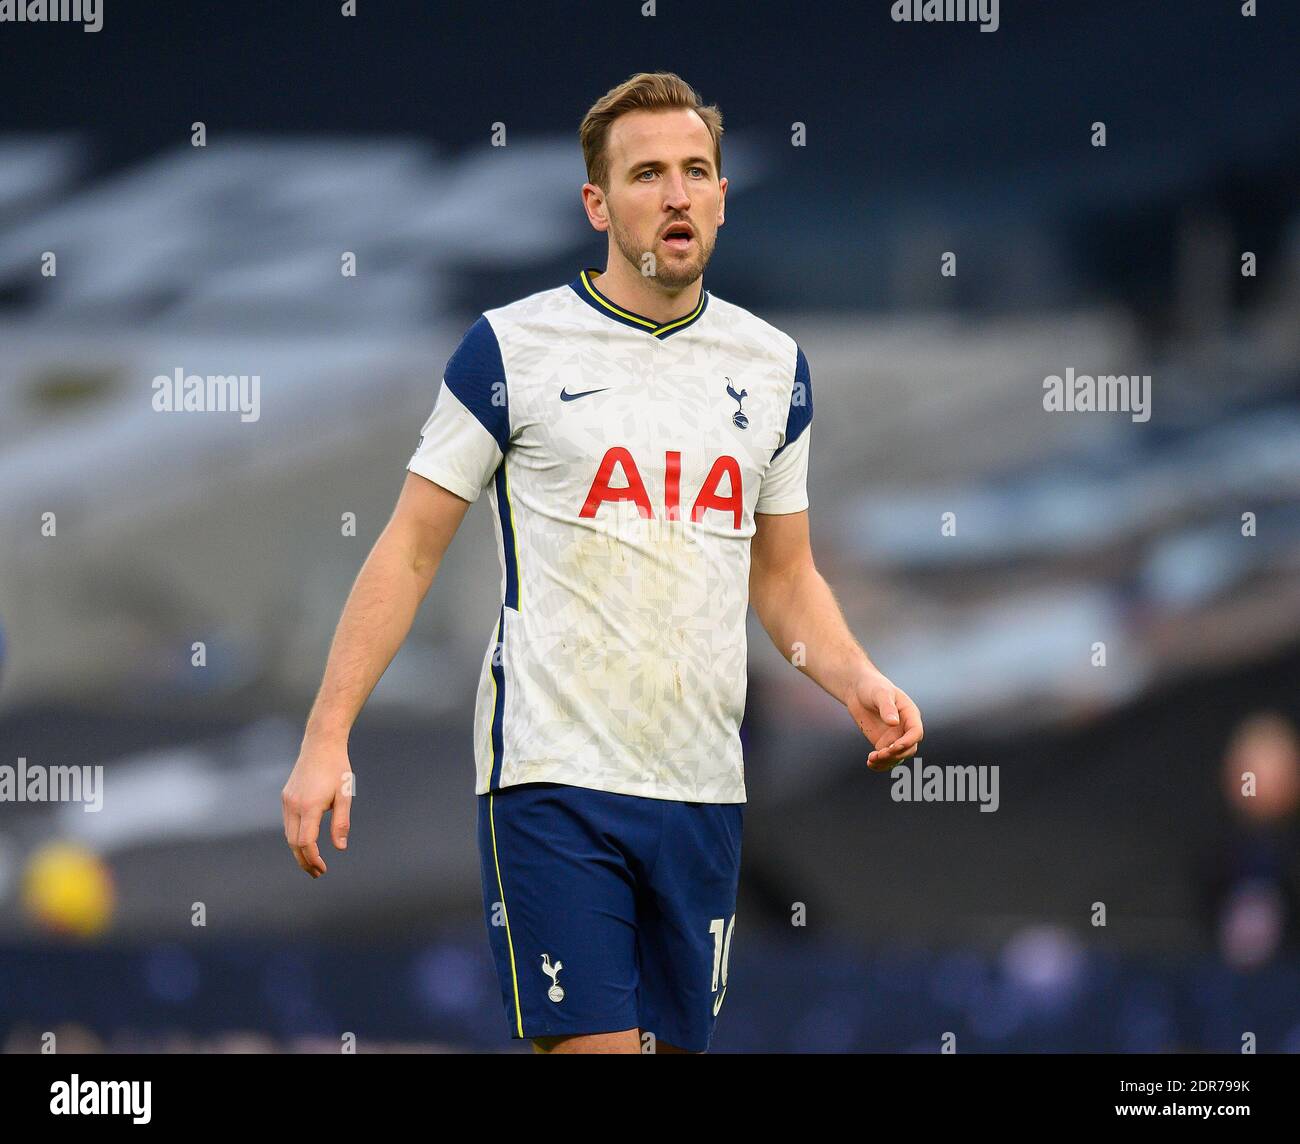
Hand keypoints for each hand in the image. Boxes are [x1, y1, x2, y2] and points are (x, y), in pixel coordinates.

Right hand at [281, 738, 352, 877]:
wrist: (321, 743)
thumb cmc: (337, 768)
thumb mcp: (345, 795)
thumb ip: (341, 822)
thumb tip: (340, 847)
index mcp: (309, 806)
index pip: (305, 842)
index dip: (312, 859)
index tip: (323, 869)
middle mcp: (293, 805)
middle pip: (293, 843)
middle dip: (304, 860)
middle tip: (317, 873)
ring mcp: (287, 801)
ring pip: (288, 834)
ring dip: (298, 850)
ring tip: (312, 861)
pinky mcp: (286, 796)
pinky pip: (288, 823)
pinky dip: (295, 836)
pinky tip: (306, 842)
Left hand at [845, 672, 923, 771]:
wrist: (858, 690)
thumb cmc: (873, 686)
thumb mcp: (880, 693)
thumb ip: (887, 707)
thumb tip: (893, 723)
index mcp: (910, 715)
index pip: (916, 732)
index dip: (908, 741)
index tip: (894, 746)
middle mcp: (905, 728)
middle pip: (909, 748)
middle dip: (896, 754)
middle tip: (879, 754)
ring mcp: (894, 737)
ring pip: (897, 756)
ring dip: (887, 761)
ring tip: (871, 759)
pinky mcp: (883, 743)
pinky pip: (886, 758)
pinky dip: (880, 764)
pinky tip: (870, 764)